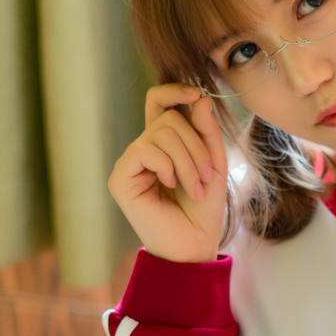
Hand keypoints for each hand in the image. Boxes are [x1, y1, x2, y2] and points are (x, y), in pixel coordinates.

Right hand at [108, 84, 229, 263]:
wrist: (194, 245)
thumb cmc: (204, 210)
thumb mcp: (214, 165)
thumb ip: (207, 132)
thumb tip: (200, 98)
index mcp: (164, 143)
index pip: (159, 101)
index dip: (175, 90)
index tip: (197, 93)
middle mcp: (144, 148)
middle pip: (169, 118)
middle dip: (196, 145)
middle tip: (207, 176)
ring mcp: (131, 162)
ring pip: (160, 132)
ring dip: (188, 161)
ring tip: (196, 188)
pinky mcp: (121, 177)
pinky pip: (144, 150)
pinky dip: (166, 166)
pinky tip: (171, 186)